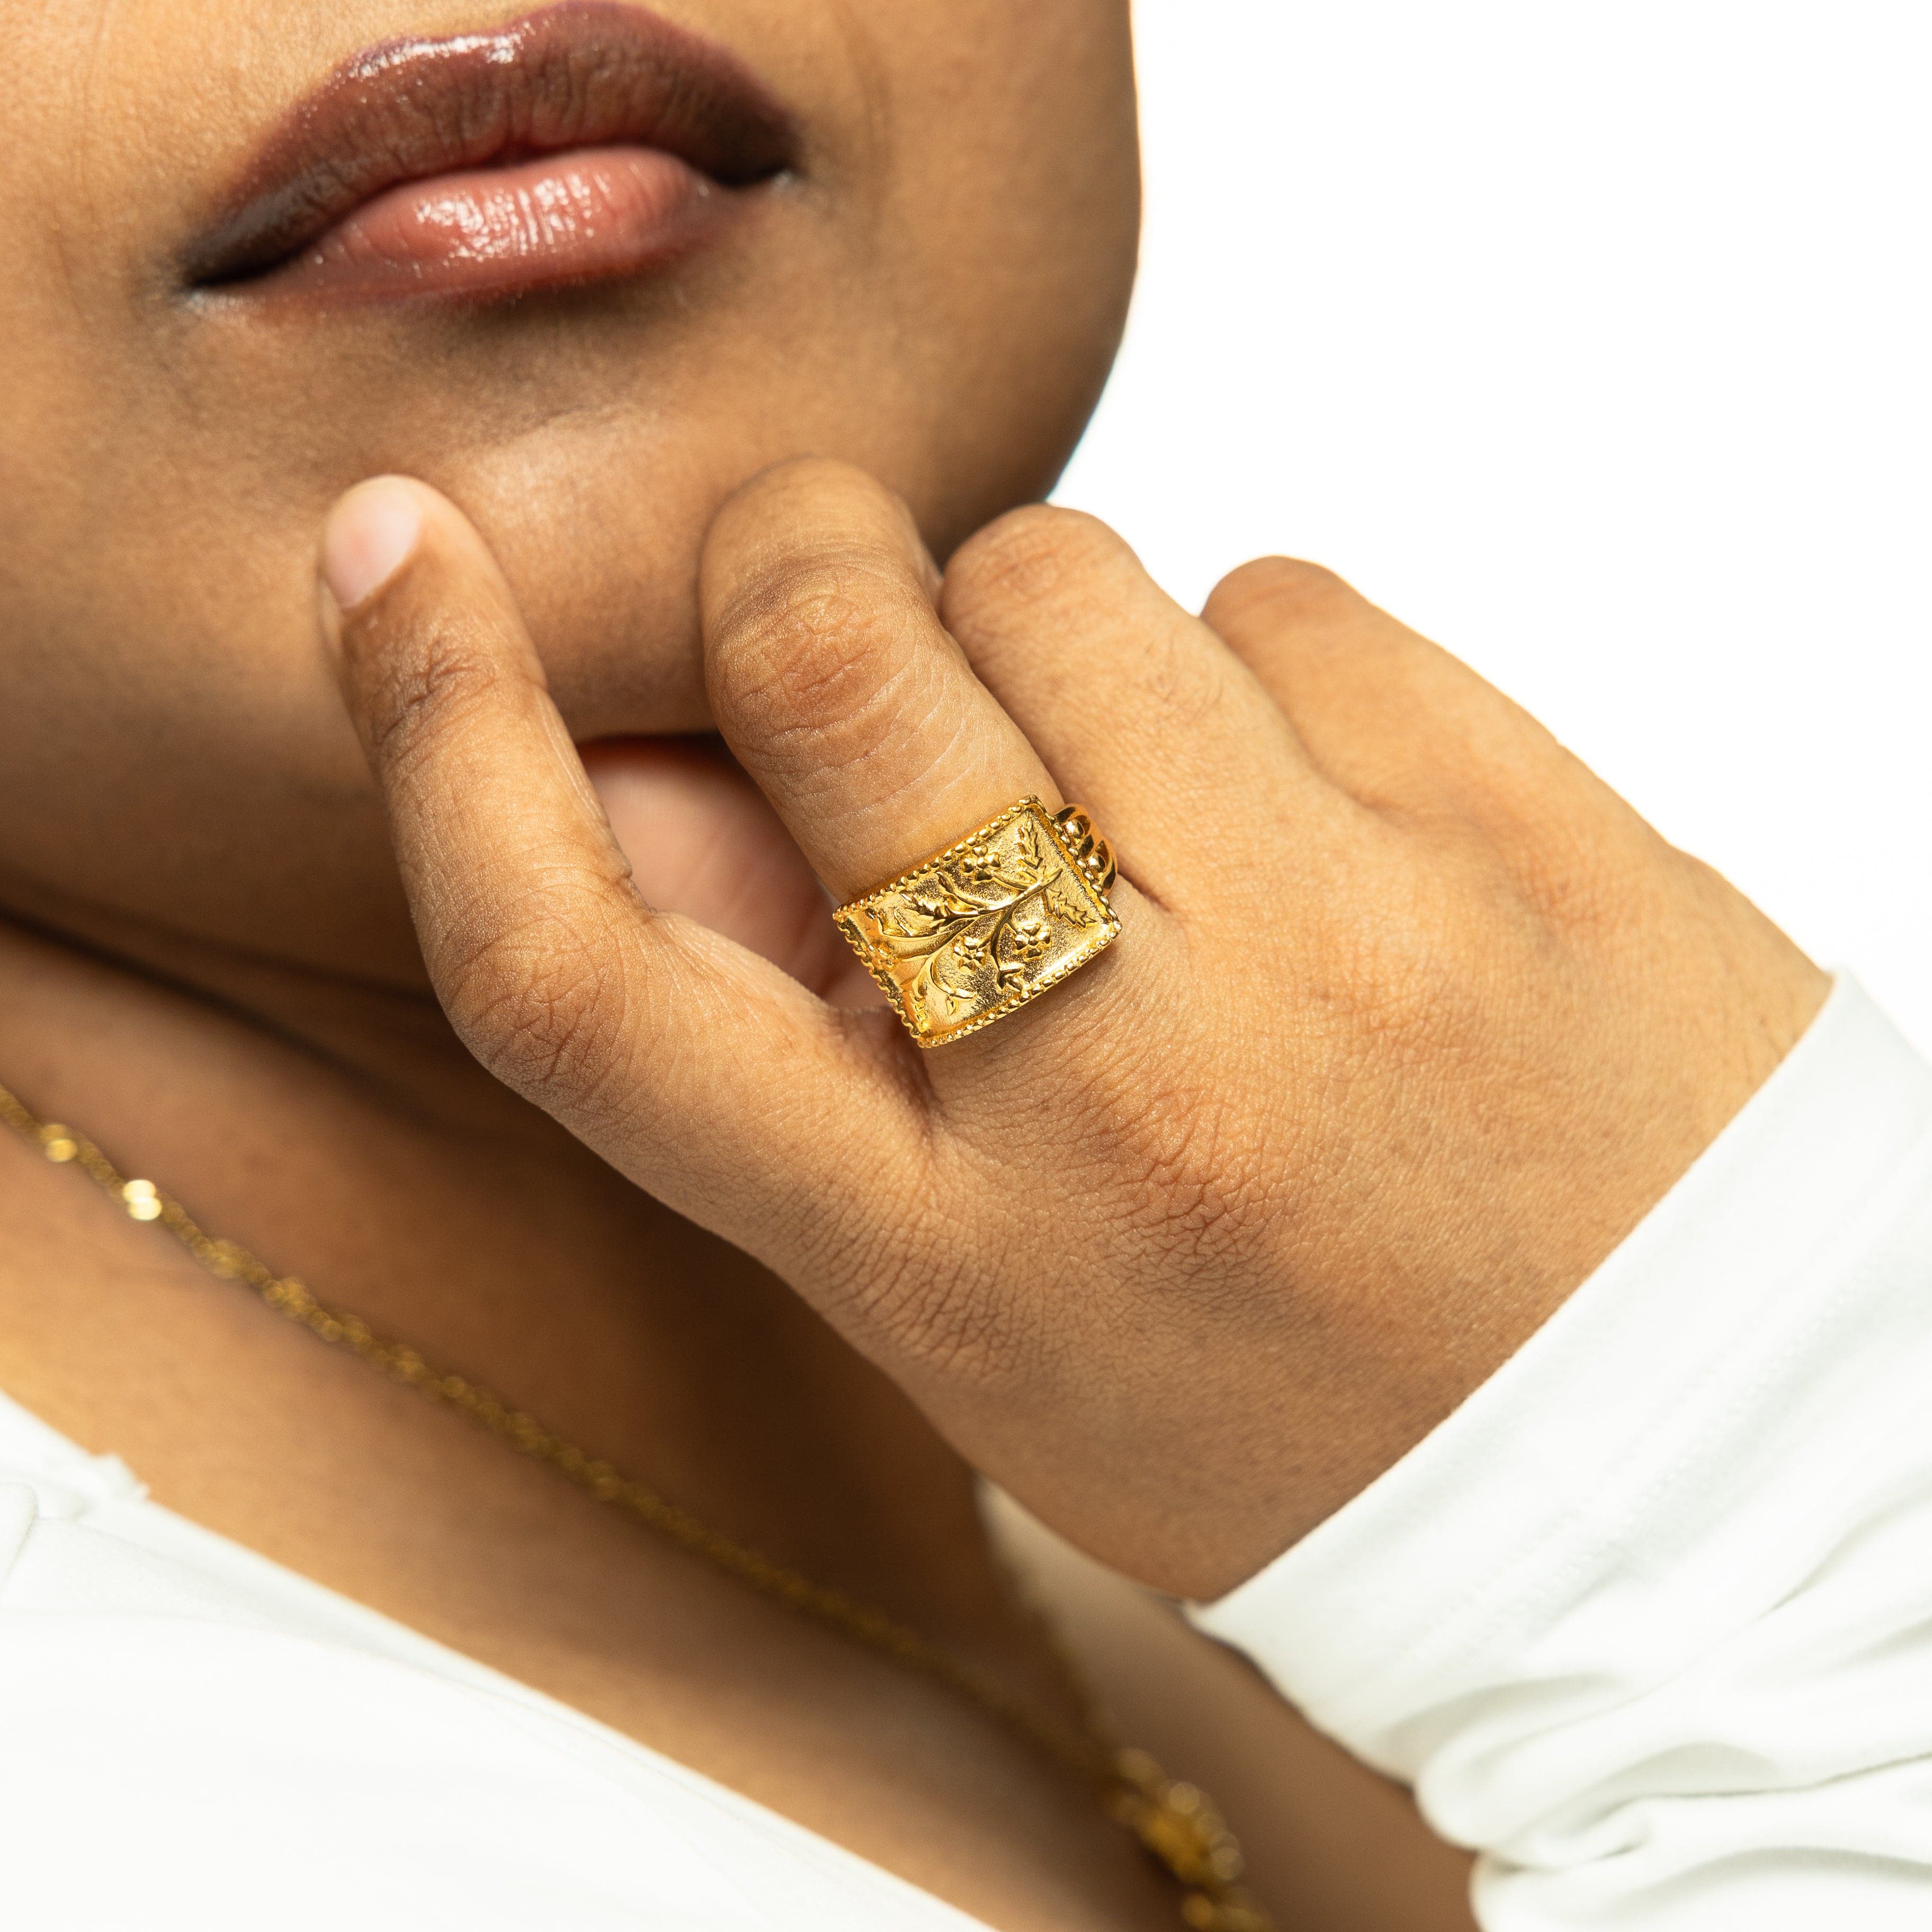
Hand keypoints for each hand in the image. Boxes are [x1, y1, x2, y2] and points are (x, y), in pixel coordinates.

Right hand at [321, 459, 1825, 1596]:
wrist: (1693, 1465)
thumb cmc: (1301, 1401)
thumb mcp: (996, 1312)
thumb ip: (793, 1060)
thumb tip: (629, 771)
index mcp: (948, 1251)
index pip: (587, 973)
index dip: (442, 742)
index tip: (392, 567)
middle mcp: (1125, 1078)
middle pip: (825, 667)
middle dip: (791, 576)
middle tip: (843, 614)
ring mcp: (1341, 925)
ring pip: (1058, 570)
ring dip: (1044, 633)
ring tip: (1151, 798)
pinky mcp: (1521, 812)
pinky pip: (1283, 593)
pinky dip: (1251, 667)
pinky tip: (1321, 818)